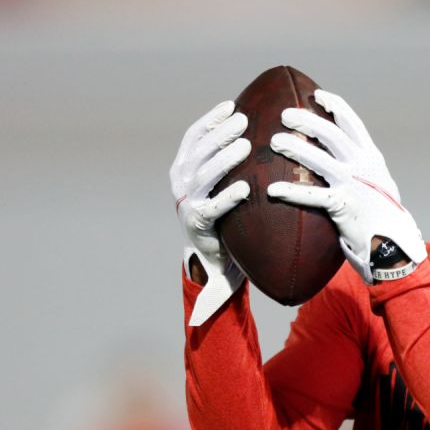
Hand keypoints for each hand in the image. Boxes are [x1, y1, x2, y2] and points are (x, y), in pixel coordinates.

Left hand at [170, 100, 250, 324]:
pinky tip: (231, 108)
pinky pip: (195, 135)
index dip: (226, 199)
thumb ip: (216, 296)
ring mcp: (181, 176)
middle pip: (203, 174)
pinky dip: (210, 120)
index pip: (209, 209)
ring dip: (219, 134)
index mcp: (197, 223)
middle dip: (223, 158)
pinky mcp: (184, 158)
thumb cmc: (222, 254)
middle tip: (247, 143)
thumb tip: (201, 322)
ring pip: (198, 150)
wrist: (199, 233)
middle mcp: (185, 197)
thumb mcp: (223, 277)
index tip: (248, 189)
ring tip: (244, 121)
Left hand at [267, 90, 426, 284]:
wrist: (394, 245)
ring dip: (296, 147)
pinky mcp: (344, 207)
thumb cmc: (380, 214)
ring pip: (321, 159)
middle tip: (285, 114)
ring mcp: (354, 185)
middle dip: (307, 120)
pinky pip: (313, 196)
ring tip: (274, 141)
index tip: (315, 95)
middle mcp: (364, 166)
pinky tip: (273, 189)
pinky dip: (292, 191)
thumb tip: (339, 154)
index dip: (334, 105)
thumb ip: (360, 167)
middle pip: (332, 134)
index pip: (352, 122)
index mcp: (371, 157)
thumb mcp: (376, 182)